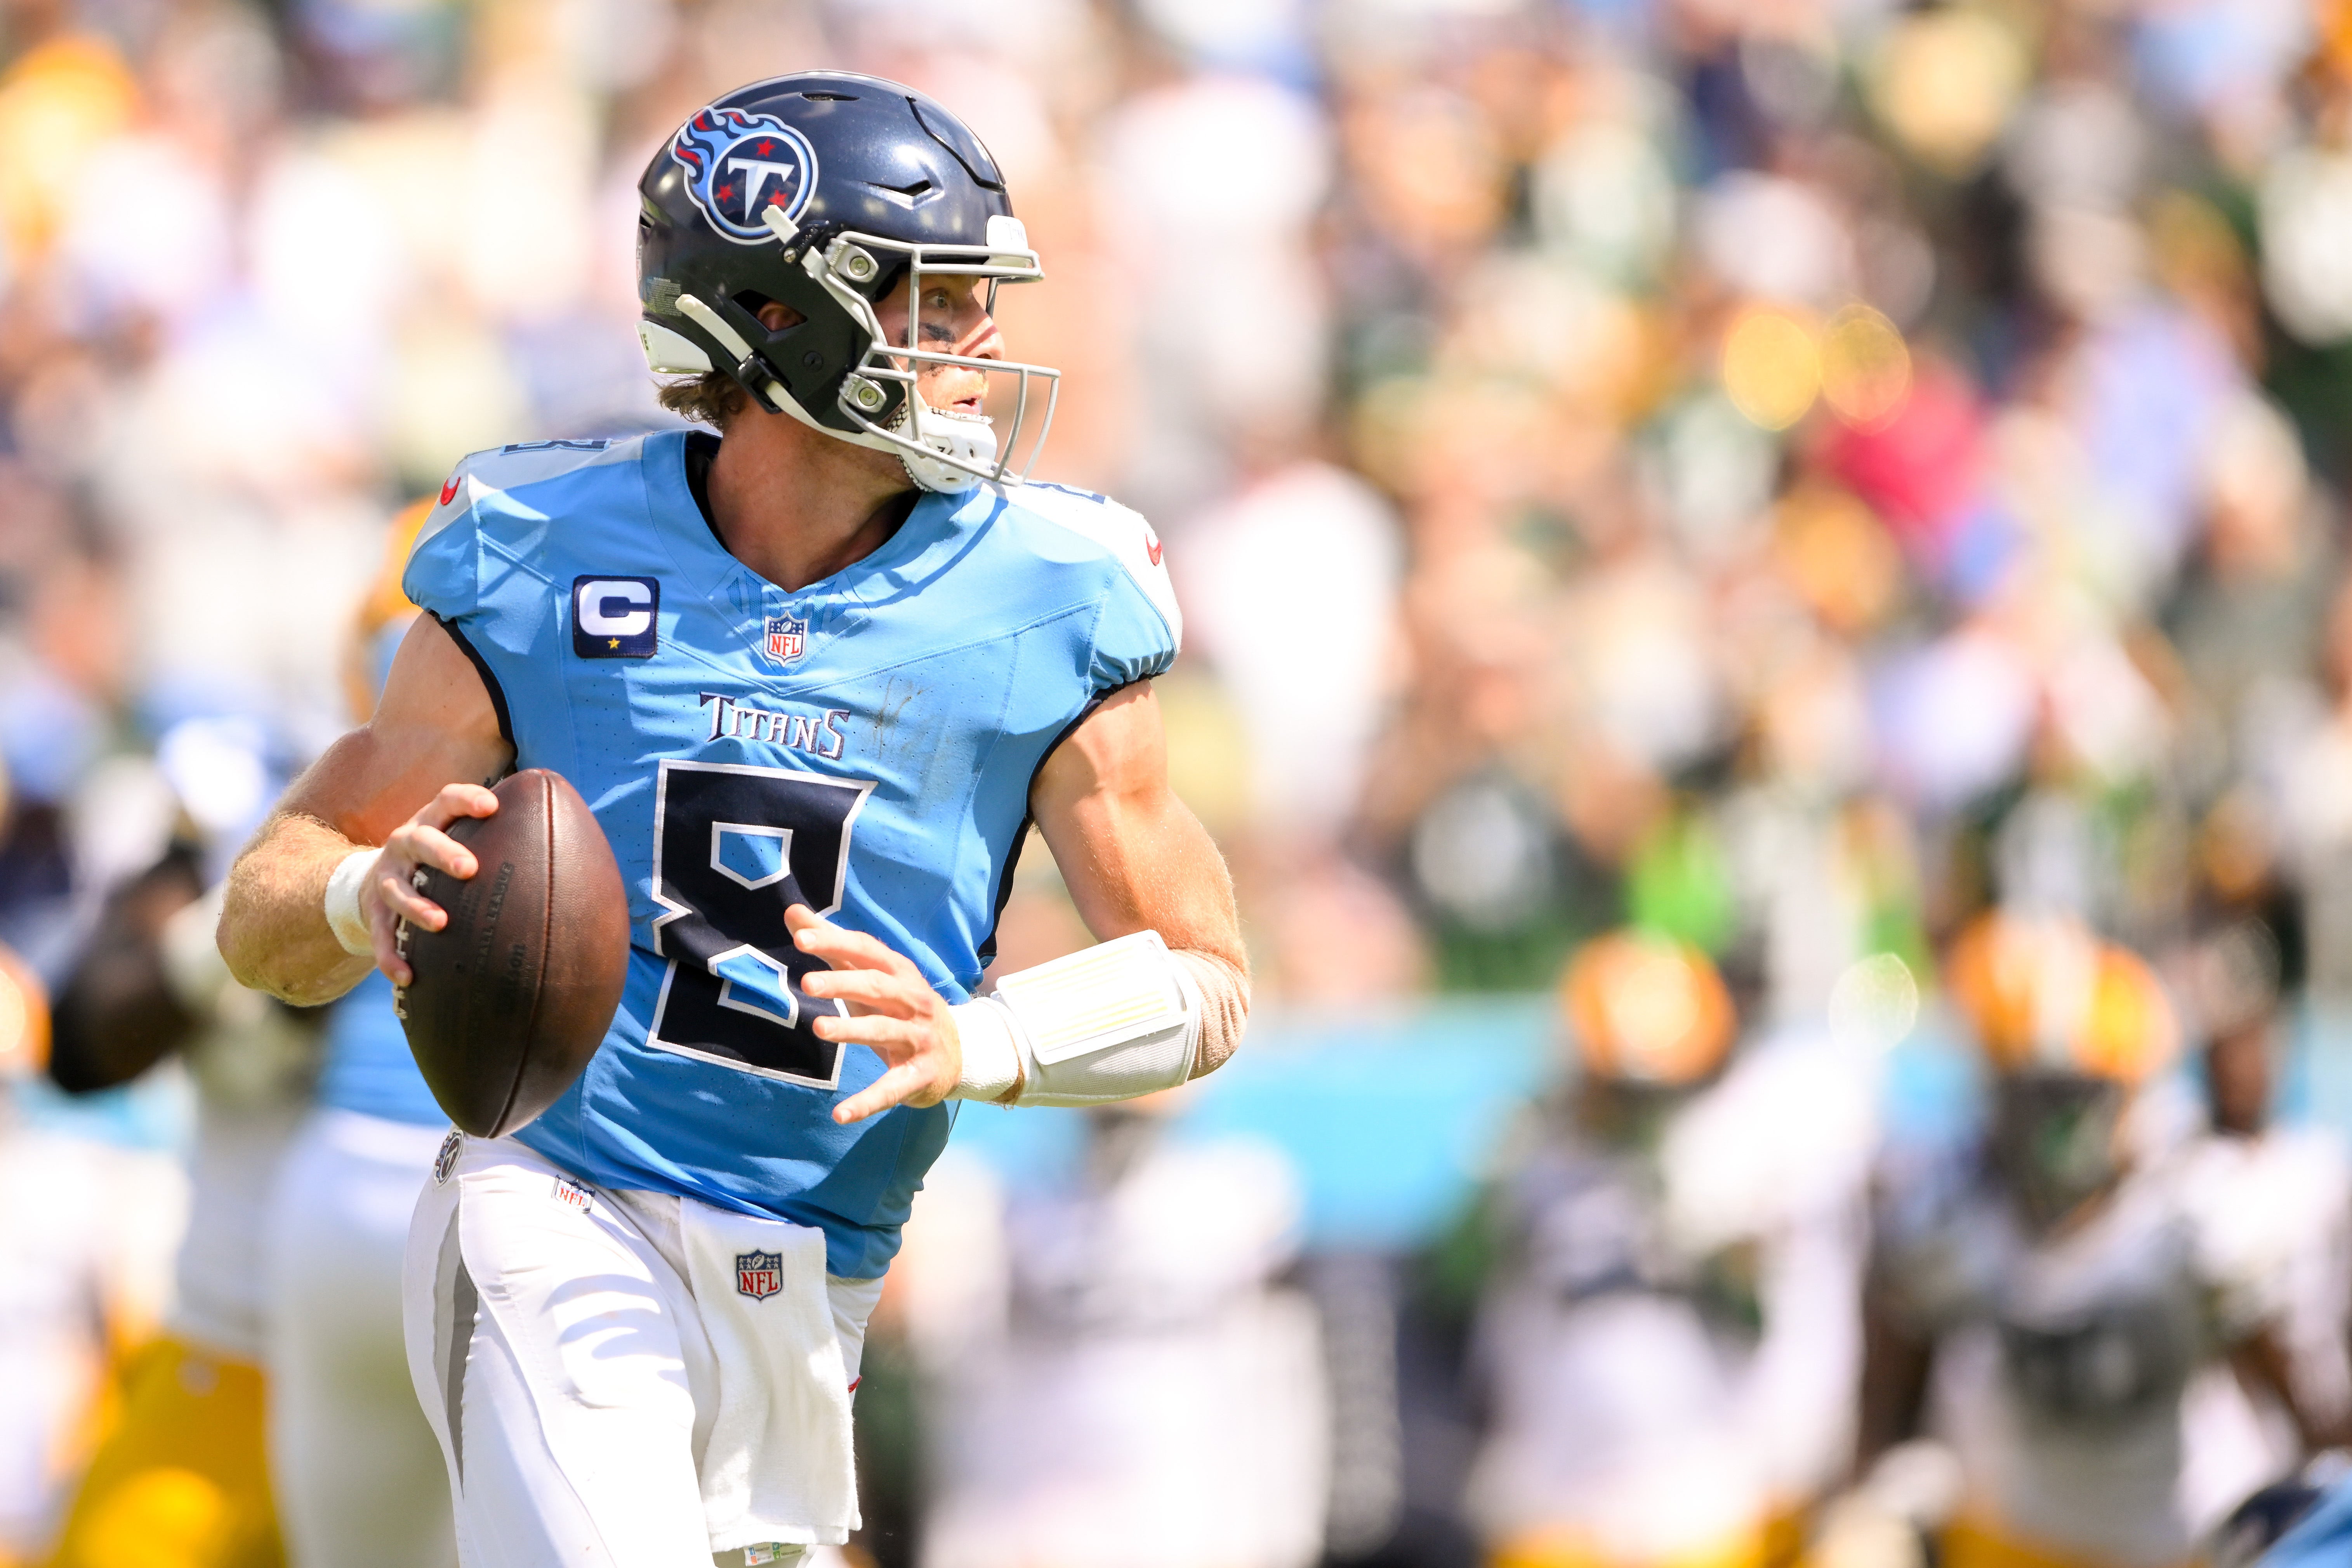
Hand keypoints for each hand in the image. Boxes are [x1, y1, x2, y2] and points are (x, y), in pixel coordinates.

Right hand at [366, 783, 498, 983]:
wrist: (374, 880)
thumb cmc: (437, 859)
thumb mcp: (456, 839)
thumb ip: (497, 839)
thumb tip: (568, 848)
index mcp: (430, 821)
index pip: (446, 800)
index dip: (466, 799)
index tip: (491, 806)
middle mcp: (405, 844)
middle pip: (421, 841)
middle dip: (444, 853)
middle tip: (470, 868)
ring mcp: (387, 877)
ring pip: (398, 889)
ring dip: (417, 906)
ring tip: (440, 923)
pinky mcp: (374, 911)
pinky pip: (380, 934)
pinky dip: (390, 955)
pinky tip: (407, 976)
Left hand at [788, 905, 961, 1125]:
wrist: (961, 1053)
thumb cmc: (901, 1007)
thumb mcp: (872, 975)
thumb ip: (833, 946)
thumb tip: (792, 912)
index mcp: (899, 973)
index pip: (867, 951)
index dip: (836, 943)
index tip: (801, 936)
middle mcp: (912, 1001)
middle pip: (877, 987)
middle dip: (843, 984)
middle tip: (806, 983)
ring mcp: (919, 1038)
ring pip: (884, 1031)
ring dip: (853, 1029)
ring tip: (820, 1027)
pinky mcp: (919, 1075)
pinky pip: (891, 1089)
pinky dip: (867, 1102)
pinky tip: (840, 1114)